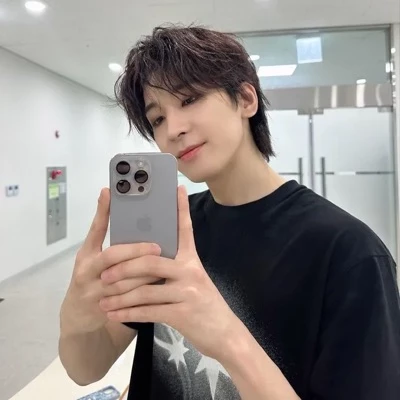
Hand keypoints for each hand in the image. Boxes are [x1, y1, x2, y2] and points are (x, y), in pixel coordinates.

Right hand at [60, 188, 160, 335]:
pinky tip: (158, 284)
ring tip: (163, 264)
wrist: (78, 318)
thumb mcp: (96, 261)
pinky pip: (127, 299)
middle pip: (111, 256)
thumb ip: (114, 247)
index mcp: (87, 254)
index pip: (95, 229)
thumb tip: (139, 223)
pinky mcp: (102, 307)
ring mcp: (93, 289)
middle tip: (157, 246)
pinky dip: (143, 290)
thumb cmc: (93, 281)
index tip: (110, 192)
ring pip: (122, 279)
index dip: (102, 211)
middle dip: (135, 250)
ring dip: (144, 272)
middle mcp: (87, 269)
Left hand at [99, 186, 242, 359]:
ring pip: (144, 289)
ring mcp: (186, 292)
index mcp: (192, 260)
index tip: (176, 189)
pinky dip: (127, 314)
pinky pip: (147, 311)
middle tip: (105, 274)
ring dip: (120, 296)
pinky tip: (114, 315)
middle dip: (123, 268)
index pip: (185, 229)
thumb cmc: (206, 305)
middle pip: (150, 261)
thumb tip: (149, 259)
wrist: (225, 334)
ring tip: (102, 300)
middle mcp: (190, 271)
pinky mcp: (182, 314)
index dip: (180, 209)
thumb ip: (176, 269)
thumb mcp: (195, 280)